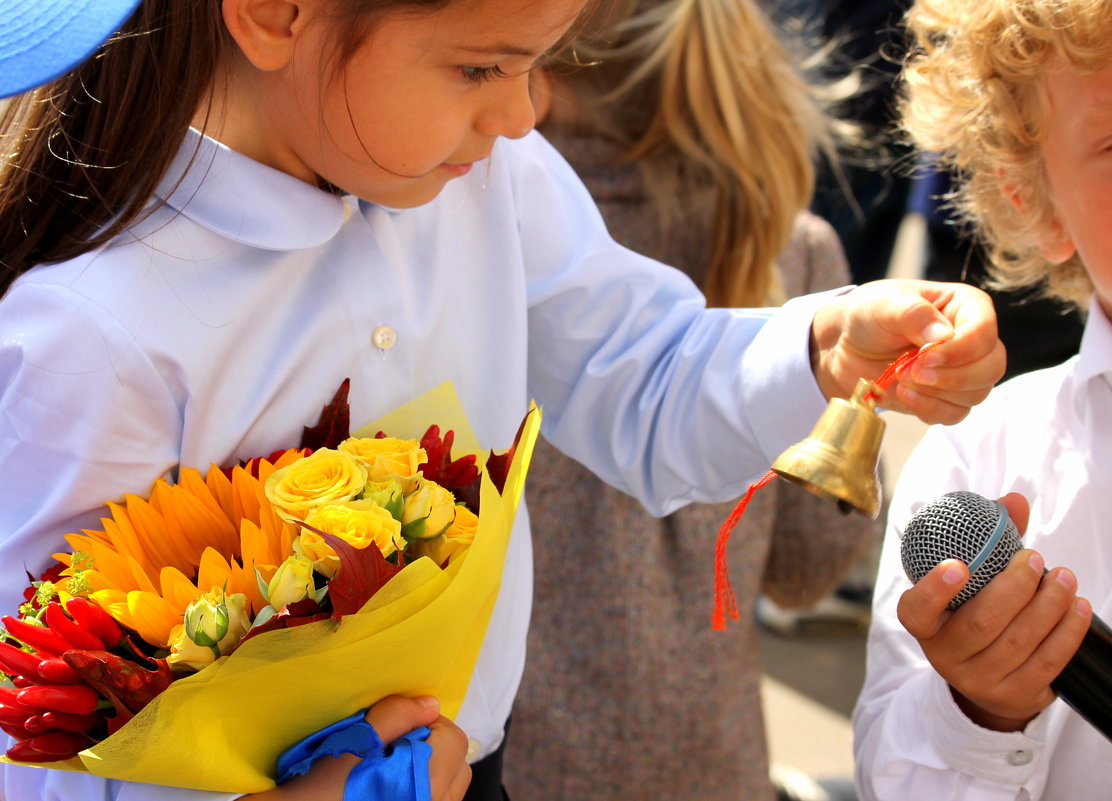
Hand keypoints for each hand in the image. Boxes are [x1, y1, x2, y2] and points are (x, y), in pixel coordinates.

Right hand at [249, 695, 470, 799]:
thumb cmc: (322, 788)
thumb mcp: (355, 742)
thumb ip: (395, 716)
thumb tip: (429, 704)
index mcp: (426, 780)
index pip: (453, 739)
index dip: (428, 722)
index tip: (398, 723)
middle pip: (456, 763)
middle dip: (432, 745)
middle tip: (393, 743)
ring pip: (448, 785)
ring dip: (427, 768)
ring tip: (389, 766)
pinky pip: (433, 798)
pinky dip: (420, 787)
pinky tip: (386, 785)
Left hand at [810, 279, 1004, 423]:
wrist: (845, 346)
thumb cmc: (868, 316)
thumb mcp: (883, 305)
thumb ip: (914, 315)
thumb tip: (944, 336)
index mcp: (966, 306)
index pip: (984, 331)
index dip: (960, 349)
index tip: (924, 357)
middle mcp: (972, 339)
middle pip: (991, 367)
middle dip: (950, 377)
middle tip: (908, 372)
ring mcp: (963, 370)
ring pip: (976, 393)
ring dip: (934, 392)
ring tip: (900, 378)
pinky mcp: (947, 396)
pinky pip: (956, 413)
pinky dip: (930, 409)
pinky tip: (903, 395)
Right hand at [896, 494, 1091, 730]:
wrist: (989, 676)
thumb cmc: (978, 611)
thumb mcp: (973, 581)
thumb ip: (988, 539)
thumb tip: (1015, 501)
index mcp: (926, 625)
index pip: (916, 611)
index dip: (934, 590)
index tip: (958, 566)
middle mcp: (945, 656)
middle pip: (981, 622)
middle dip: (1015, 587)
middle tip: (1035, 559)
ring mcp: (979, 681)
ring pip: (1019, 641)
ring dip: (1049, 605)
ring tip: (1065, 578)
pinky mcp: (1015, 696)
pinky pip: (1046, 662)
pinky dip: (1067, 631)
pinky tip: (1078, 608)